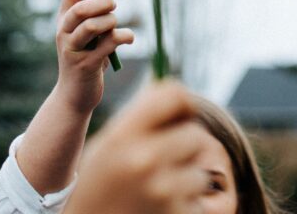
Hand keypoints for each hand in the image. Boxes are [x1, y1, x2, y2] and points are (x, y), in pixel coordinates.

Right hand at [54, 0, 134, 114]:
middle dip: (104, 2)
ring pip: (93, 25)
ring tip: (115, 28)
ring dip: (112, 22)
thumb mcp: (86, 30)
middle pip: (81, 7)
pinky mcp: (86, 66)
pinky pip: (110, 43)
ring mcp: (73, 50)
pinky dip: (125, 36)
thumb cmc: (86, 55)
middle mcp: (64, 32)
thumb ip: (94, 9)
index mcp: (64, 17)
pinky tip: (128, 39)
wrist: (74, 95)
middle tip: (115, 6)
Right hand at [64, 81, 207, 213]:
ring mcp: (163, 192)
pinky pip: (197, 202)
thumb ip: (138, 120)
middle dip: (186, 147)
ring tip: (160, 191)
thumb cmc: (97, 191)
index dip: (183, 104)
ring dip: (186, 180)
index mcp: (122, 136)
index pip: (174, 95)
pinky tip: (161, 210)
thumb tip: (180, 97)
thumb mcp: (105, 148)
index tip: (180, 117)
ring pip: (199, 172)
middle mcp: (144, 160)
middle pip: (195, 134)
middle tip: (169, 161)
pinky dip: (185, 206)